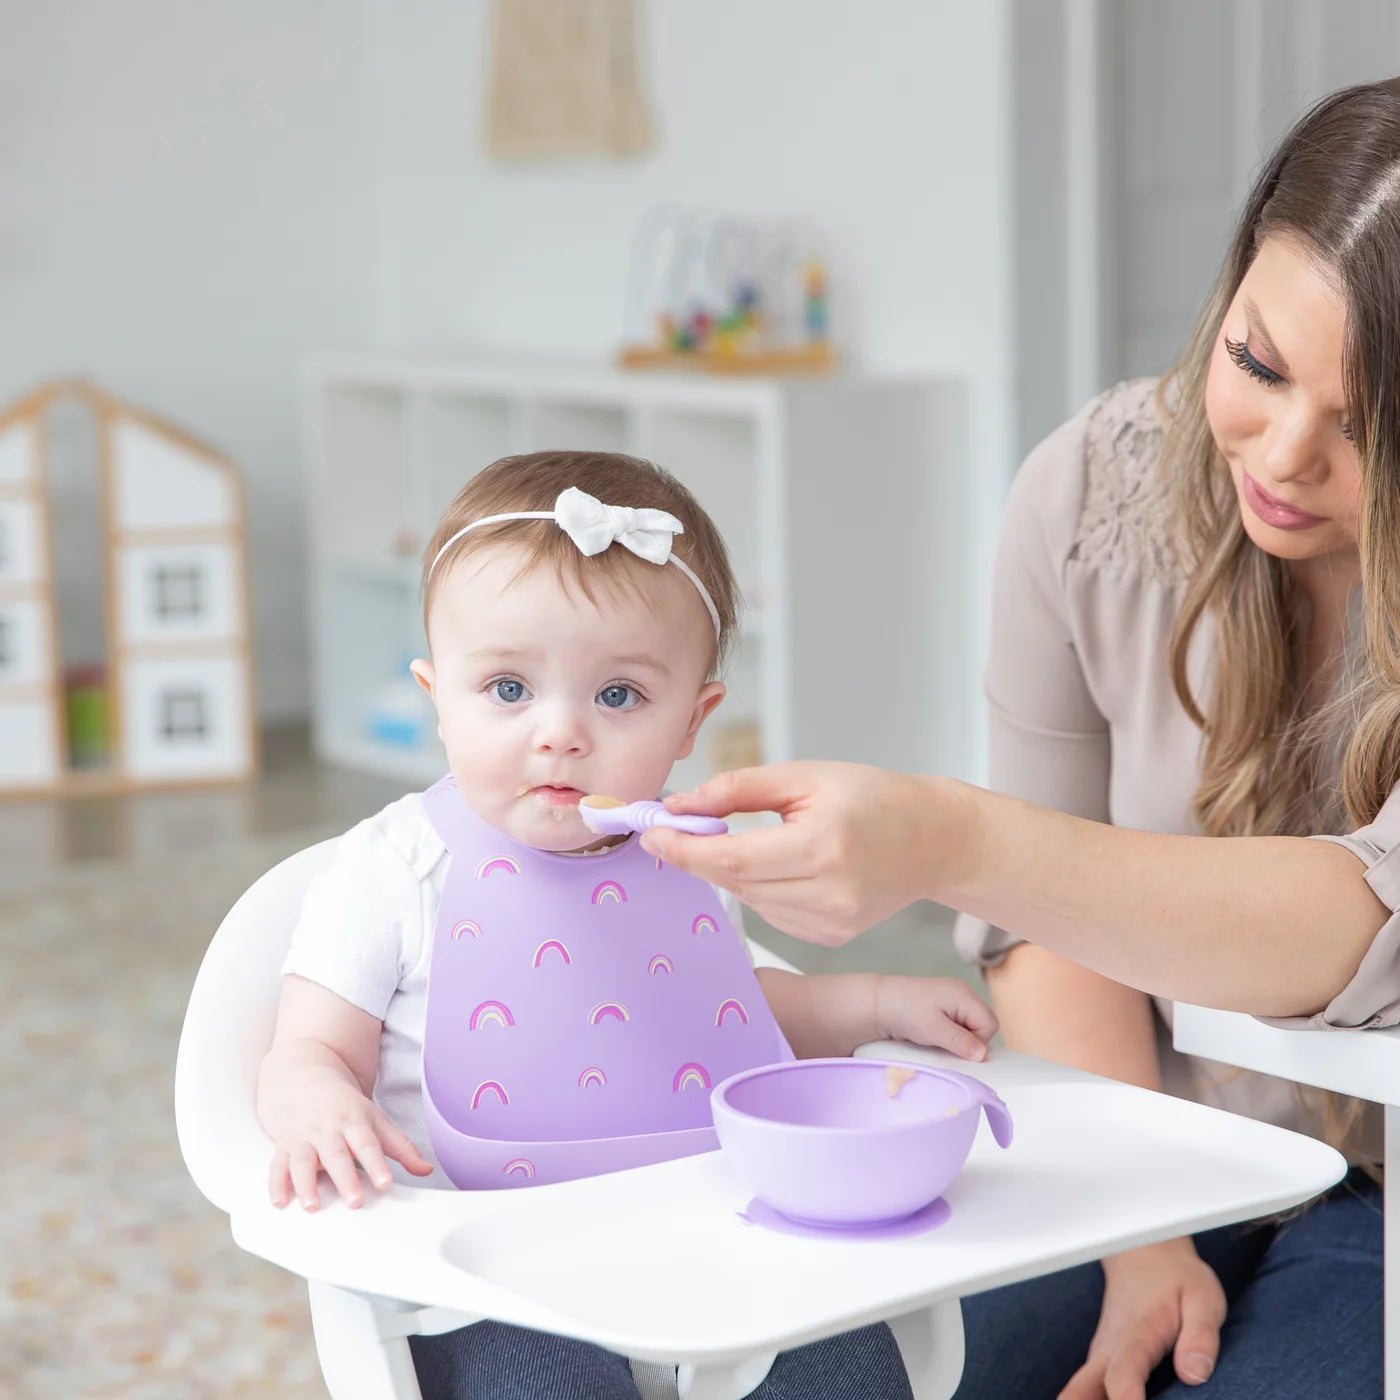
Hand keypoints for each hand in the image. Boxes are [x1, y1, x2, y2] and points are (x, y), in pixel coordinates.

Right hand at [267, 1075, 434, 1210]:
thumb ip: (400, 1147)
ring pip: (304, 1160)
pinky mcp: (284, 1145)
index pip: (368, 1144)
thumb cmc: (346, 1105)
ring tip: (312, 1206)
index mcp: (354, 1121)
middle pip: (337, 1154)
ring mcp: (304, 1137)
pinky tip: (279, 1201)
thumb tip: (426, 1170)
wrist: (305, 1077)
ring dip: (306, 1183)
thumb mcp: (375, 1119)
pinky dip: (276, 1183)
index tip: (386, 1183)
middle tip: (355, 1201)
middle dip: (345, 1178)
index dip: (377, 1164)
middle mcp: (328, 1129)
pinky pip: (278, 1164)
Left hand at [642, 762, 970, 945]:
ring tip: (761, 838)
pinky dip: (762, 889)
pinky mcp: (832, 937)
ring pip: (749, 900)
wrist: (933, 838)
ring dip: (733, 871)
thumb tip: (679, 805)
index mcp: (822, 847)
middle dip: (698, 856)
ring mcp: (831, 923)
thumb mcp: (803, 776)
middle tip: (674, 829)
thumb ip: (735, 789)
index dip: (684, 849)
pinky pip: (772, 913)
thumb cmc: (872, 797)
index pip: (732, 859)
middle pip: (734, 882)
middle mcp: (828, 893)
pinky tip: (789, 865)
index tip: (651, 834)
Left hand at [874, 976, 998, 1061]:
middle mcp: (961, 994)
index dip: (978, 1042)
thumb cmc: (904, 1011)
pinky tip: (932, 1035)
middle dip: (969, 1040)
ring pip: (969, 1027)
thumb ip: (961, 1042)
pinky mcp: (941, 1006)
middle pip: (982, 1024)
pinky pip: (956, 1025)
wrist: (876, 1003)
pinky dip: (948, 1034)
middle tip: (945, 1045)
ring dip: (957, 1039)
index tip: (957, 1050)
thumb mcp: (934, 1030)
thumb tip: (982, 1055)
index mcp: (964, 995)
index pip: (990, 1024)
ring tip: (936, 1040)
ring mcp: (951, 998)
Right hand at [1060, 1238, 1225, 1399]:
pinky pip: (1084, 1391)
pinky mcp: (1100, 1364)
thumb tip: (1194, 1374)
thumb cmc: (1177, 1280)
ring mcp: (1100, 1358)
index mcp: (1135, 1336)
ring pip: (1077, 1392)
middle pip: (1081, 1392)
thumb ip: (1200, 1336)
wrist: (1145, 1255)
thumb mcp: (1203, 1299)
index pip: (1122, 1375)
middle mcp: (1109, 1350)